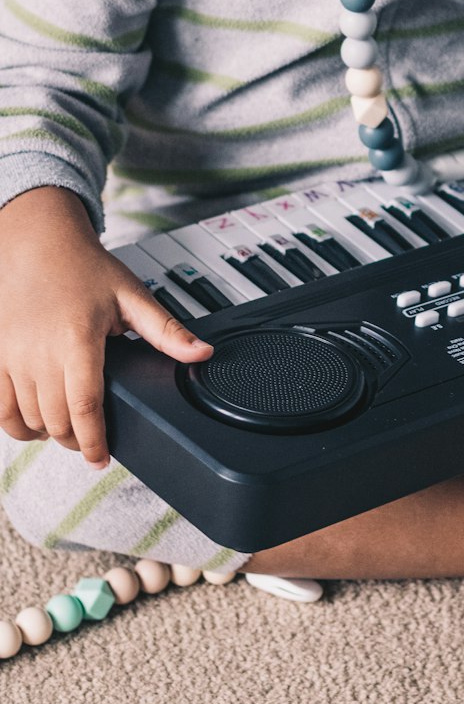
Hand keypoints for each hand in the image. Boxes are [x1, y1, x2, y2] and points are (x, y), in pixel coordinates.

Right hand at [0, 187, 212, 469]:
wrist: (38, 245)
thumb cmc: (84, 268)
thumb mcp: (132, 296)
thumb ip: (166, 331)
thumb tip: (203, 353)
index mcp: (78, 341)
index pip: (85, 407)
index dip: (94, 442)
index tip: (102, 458)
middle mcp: (41, 353)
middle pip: (57, 421)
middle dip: (77, 440)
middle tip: (92, 441)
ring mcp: (13, 358)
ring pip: (29, 420)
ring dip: (49, 434)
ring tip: (69, 432)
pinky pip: (0, 409)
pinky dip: (16, 425)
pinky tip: (35, 423)